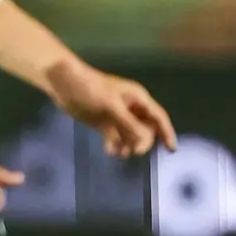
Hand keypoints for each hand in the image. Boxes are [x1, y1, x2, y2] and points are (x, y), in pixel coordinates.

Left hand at [51, 65, 178, 157]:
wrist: (63, 83)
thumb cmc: (89, 89)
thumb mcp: (111, 107)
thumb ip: (128, 124)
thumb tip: (144, 141)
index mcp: (137, 98)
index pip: (158, 117)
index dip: (167, 132)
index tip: (172, 150)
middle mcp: (131, 108)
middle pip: (147, 130)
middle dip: (142, 142)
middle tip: (131, 151)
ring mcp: (118, 116)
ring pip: (132, 136)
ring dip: (128, 146)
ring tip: (116, 152)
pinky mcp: (105, 123)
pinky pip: (117, 139)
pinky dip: (116, 146)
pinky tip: (109, 150)